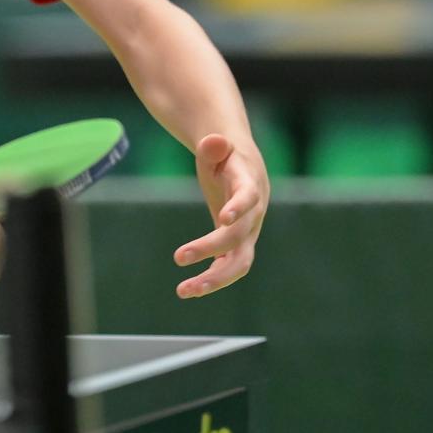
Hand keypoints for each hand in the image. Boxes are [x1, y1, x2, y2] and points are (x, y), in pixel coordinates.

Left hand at [174, 133, 267, 298]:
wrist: (242, 168)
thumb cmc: (225, 156)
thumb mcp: (217, 147)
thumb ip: (214, 146)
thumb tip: (213, 141)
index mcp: (250, 184)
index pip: (248, 197)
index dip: (239, 207)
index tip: (223, 218)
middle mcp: (254, 214)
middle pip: (240, 237)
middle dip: (211, 248)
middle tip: (178, 256)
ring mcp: (249, 233)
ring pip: (240, 262)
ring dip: (214, 279)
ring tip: (183, 291)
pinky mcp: (240, 246)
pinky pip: (229, 266)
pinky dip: (212, 277)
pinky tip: (189, 288)